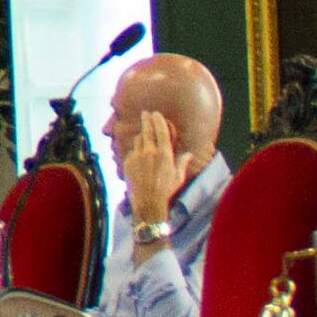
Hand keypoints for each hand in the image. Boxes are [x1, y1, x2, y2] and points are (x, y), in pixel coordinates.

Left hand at [111, 108, 180, 236]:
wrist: (148, 202)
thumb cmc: (166, 190)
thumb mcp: (178, 176)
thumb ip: (182, 162)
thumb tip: (189, 154)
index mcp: (164, 154)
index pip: (160, 131)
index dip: (158, 120)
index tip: (156, 113)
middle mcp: (149, 152)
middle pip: (147, 130)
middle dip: (146, 120)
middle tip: (145, 113)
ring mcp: (137, 157)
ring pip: (138, 140)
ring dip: (141, 137)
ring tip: (144, 137)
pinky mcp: (127, 163)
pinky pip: (131, 152)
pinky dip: (135, 151)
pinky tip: (138, 157)